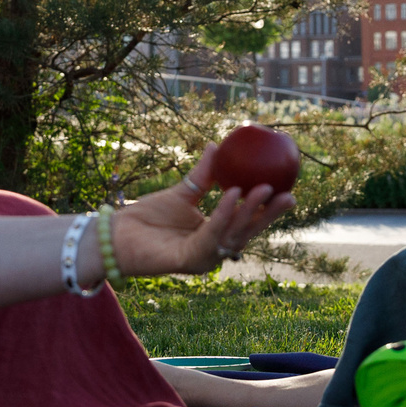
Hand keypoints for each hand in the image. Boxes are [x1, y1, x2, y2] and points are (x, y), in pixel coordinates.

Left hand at [107, 151, 294, 275]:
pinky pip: (210, 235)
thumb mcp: (182, 192)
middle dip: (269, 215)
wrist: (118, 235)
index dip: (268, 211)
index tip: (288, 191)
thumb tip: (216, 145)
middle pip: (248, 232)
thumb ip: (203, 174)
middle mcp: (213, 250)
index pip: (247, 223)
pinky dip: (223, 214)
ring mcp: (203, 258)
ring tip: (262, 188)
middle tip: (288, 195)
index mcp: (214, 235)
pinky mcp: (189, 261)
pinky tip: (232, 195)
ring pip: (233, 234)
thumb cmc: (147, 218)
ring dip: (249, 211)